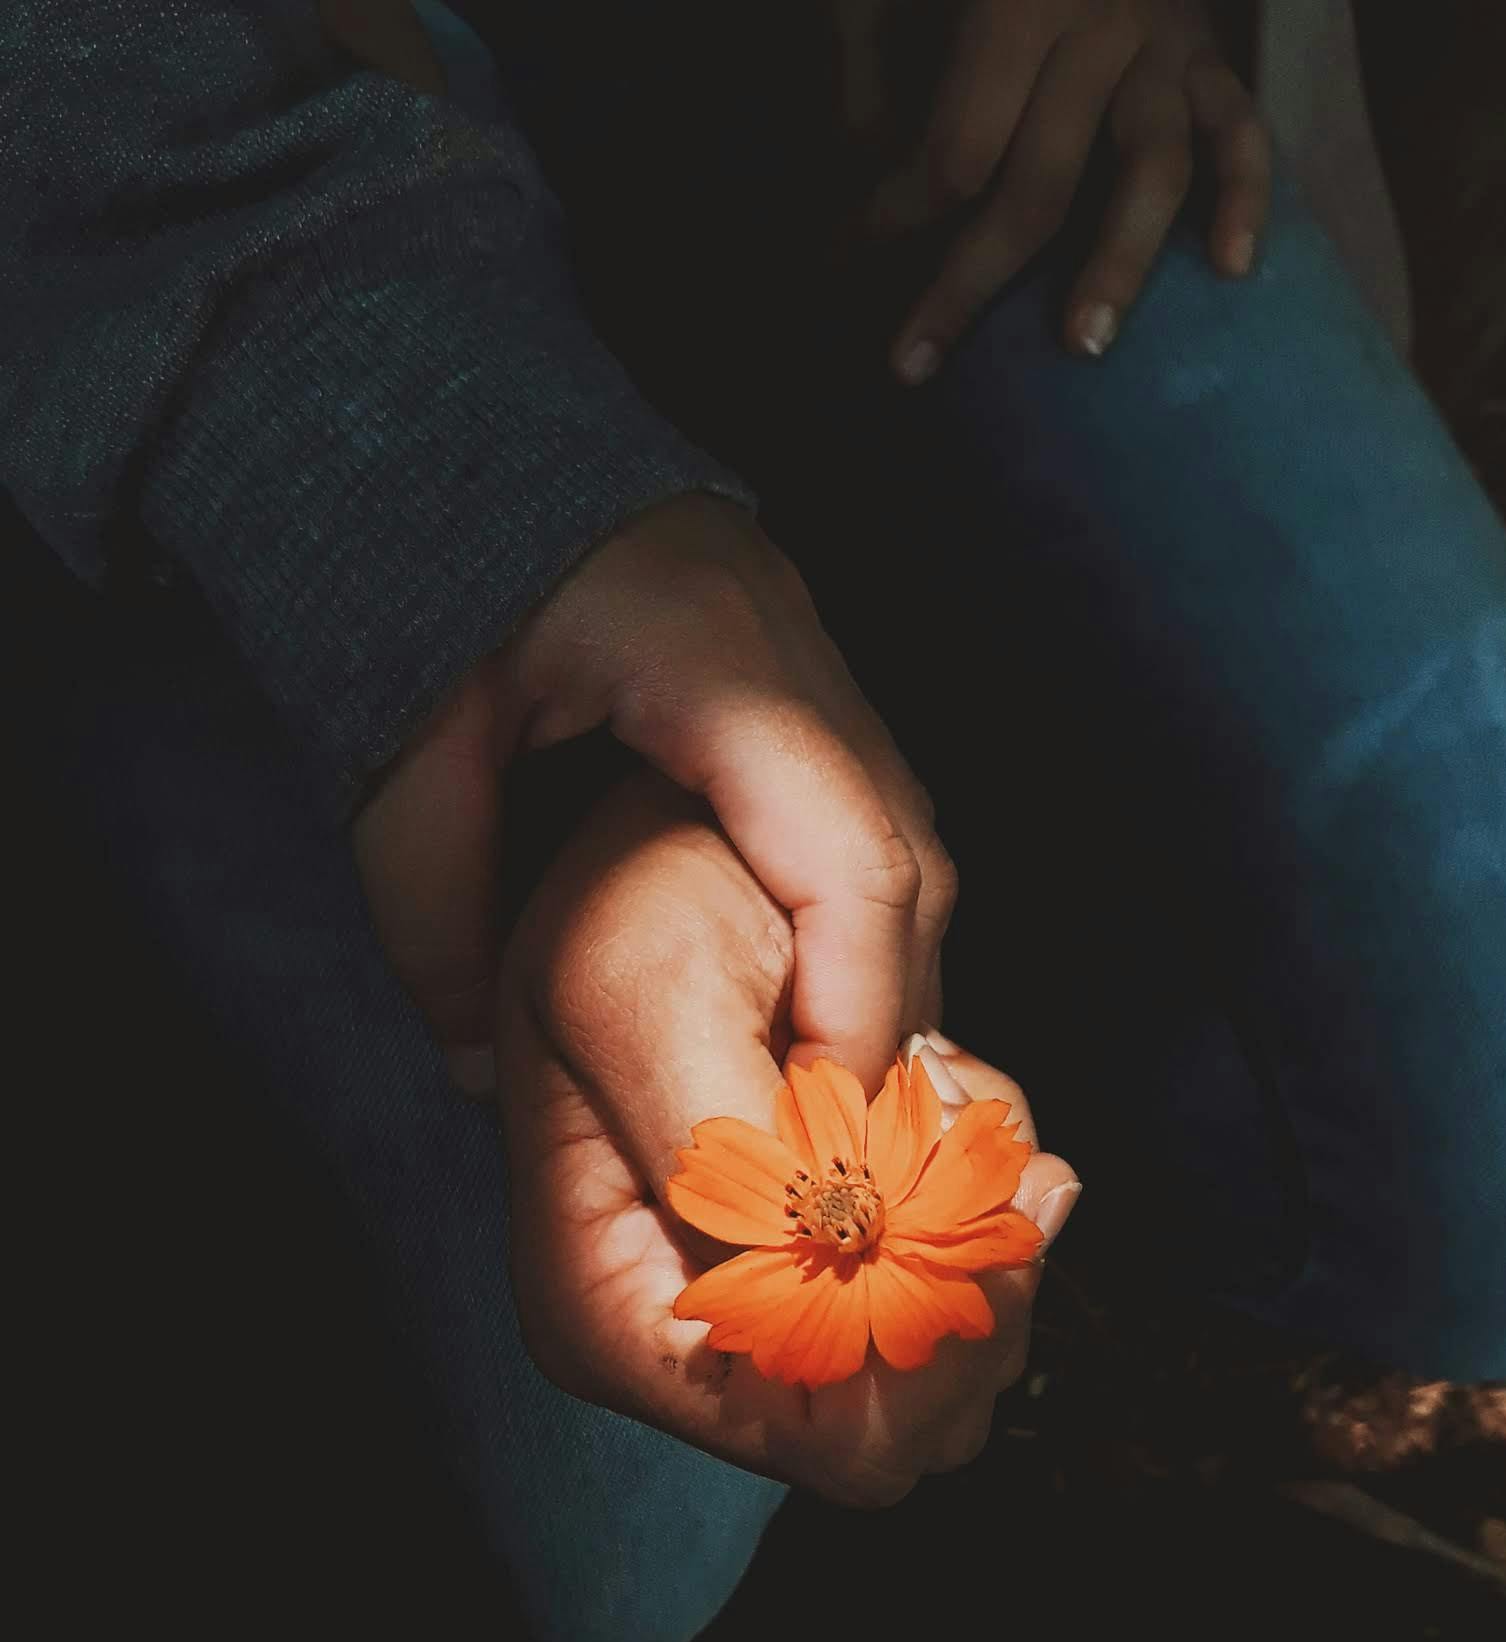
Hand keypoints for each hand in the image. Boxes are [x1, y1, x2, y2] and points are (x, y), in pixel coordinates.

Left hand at [351, 491, 955, 1102]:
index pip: (848, 855)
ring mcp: (815, 657)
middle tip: (834, 1145)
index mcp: (714, 651)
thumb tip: (481, 1076)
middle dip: (884, 1012)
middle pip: (908, 858)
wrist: (448, 441)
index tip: (823, 1131)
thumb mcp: (405, 755)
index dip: (857, 1008)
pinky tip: (807, 995)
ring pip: (908, 841)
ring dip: (880, 972)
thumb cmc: (419, 570)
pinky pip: (871, 819)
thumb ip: (435, 922)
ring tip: (821, 1089)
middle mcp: (799, 649)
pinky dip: (854, 923)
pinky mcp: (804, 683)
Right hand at [495, 768, 1079, 1507]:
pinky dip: (982, 1197)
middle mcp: (684, 1343)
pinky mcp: (820, 1261)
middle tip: (983, 1140)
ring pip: (943, 1358)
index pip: (828, 1441)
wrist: (667, 842)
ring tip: (947, 1085)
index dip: (933, 1347)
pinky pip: (951, 1287)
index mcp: (612, 1314)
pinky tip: (946, 1093)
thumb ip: (745, 1156)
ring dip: (984, 1226)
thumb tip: (847, 1265)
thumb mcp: (656, 991)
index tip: (980, 1204)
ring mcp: (758, 1308)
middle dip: (969, 1279)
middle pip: (900, 1427)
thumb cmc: (634, 897)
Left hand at [866, 0, 1269, 375]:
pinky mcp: (1213, 62)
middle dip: (967, 280)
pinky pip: (1244, 134)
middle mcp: (1103, 21)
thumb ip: (866, 53)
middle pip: (1040, 181)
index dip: (896, 213)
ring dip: (1117, 263)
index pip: (958, 144)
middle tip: (911, 361)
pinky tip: (1232, 268)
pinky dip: (1246, 197)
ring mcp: (1167, 45)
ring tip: (1082, 346)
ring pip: (1151, 170)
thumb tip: (849, 159)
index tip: (843, 262)